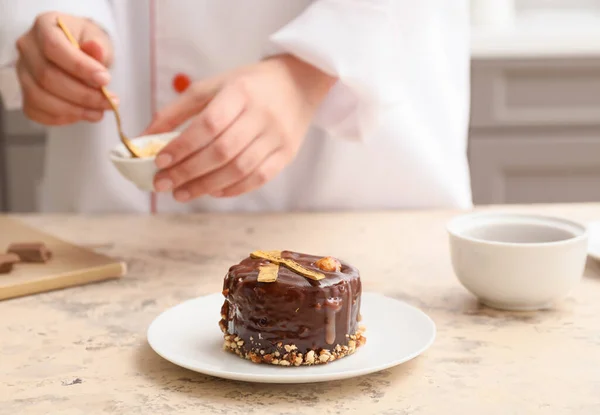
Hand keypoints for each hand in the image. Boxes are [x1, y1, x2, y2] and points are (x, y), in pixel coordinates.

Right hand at [16, 12, 115, 124]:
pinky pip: (37, 112)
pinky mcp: (26, 94)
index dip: (79, 67)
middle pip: (47, 77)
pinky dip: (62, 118)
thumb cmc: (87, 43)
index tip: (105, 80)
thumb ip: (98, 47)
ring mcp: (24, 73)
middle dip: (83, 94)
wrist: (79, 52)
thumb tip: (95, 49)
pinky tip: (82, 114)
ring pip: (40, 98)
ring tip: (99, 112)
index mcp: (44, 26)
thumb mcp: (99, 39)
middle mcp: (28, 48)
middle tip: (109, 101)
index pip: (53, 46)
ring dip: (74, 110)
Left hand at [145, 54, 335, 200]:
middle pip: (222, 151)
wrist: (298, 83)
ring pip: (239, 169)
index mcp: (241, 92)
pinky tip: (212, 192)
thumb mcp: (213, 86)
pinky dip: (233, 189)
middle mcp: (262, 115)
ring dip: (206, 186)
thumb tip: (144, 137)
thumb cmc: (249, 85)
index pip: (209, 124)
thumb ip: (178, 110)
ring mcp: (277, 136)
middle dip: (188, 172)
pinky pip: (259, 178)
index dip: (183, 146)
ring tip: (181, 193)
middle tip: (162, 184)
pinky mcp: (288, 153)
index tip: (159, 161)